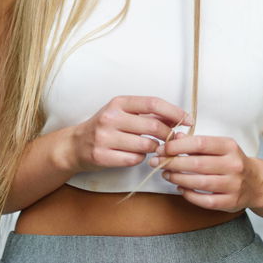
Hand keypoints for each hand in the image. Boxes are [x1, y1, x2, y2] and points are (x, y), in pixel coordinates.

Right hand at [68, 96, 191, 172]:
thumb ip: (147, 114)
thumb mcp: (123, 113)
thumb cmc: (106, 127)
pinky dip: (139, 159)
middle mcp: (110, 118)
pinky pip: (134, 159)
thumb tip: (178, 119)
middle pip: (153, 126)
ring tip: (150, 147)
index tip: (188, 120)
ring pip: (146, 145)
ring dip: (154, 149)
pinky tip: (134, 155)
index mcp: (118, 102)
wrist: (75, 145)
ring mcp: (104, 137)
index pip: (153, 103)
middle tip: (174, 140)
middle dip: (168, 135)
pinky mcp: (102, 156)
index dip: (174, 112)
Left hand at [150, 133, 262, 211]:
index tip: (163, 147)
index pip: (200, 143)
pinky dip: (190, 195)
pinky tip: (180, 189)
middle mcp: (233, 164)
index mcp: (229, 146)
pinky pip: (205, 200)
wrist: (256, 183)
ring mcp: (233, 184)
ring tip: (166, 174)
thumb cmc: (232, 161)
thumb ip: (198, 142)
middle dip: (173, 163)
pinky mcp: (230, 201)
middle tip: (157, 162)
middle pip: (197, 164)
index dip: (178, 145)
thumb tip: (175, 136)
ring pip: (199, 182)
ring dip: (178, 178)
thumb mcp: (220, 147)